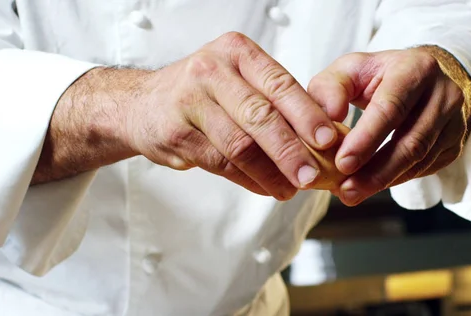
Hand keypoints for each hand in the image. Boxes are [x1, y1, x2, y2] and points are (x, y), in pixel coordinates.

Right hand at [125, 32, 337, 199]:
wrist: (141, 104)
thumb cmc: (202, 91)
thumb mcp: (237, 79)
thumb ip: (273, 99)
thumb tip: (321, 136)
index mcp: (236, 52)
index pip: (279, 83)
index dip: (306, 113)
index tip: (328, 138)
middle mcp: (211, 70)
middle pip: (259, 115)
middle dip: (290, 150)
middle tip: (312, 175)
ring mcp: (189, 101)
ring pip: (239, 144)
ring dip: (270, 173)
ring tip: (291, 189)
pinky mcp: (177, 133)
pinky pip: (221, 163)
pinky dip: (247, 179)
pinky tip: (265, 187)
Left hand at [308, 46, 470, 205]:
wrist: (420, 78)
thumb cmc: (378, 75)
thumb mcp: (349, 69)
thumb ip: (330, 88)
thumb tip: (329, 119)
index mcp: (416, 68)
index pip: (392, 108)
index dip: (367, 139)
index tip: (343, 163)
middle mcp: (444, 93)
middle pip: (411, 141)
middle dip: (375, 171)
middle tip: (346, 190)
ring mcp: (455, 121)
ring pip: (419, 160)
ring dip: (383, 181)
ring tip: (351, 192)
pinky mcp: (455, 143)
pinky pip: (425, 169)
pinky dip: (395, 180)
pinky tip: (371, 185)